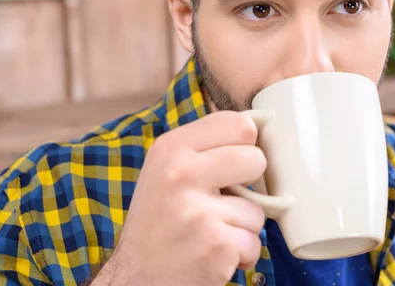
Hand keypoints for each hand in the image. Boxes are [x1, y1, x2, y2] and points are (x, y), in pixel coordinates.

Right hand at [94, 111, 266, 285]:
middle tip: (225, 199)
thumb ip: (203, 148)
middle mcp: (182, 172)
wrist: (136, 278)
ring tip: (212, 232)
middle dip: (251, 184)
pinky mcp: (217, 243)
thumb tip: (255, 127)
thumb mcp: (165, 170)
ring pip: (259, 208)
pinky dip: (242, 254)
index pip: (238, 123)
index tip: (234, 163)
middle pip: (256, 158)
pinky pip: (255, 242)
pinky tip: (215, 253)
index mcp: (171, 147)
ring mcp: (199, 209)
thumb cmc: (158, 223)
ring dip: (243, 226)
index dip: (244, 145)